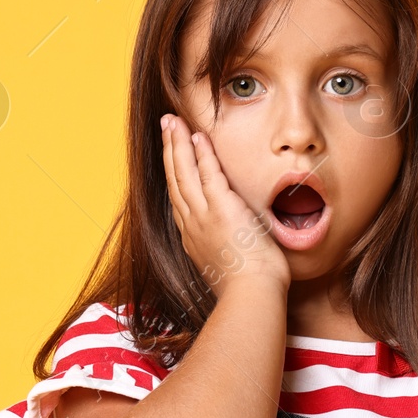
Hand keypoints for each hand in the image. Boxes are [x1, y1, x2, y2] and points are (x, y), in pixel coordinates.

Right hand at [161, 113, 288, 296]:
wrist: (251, 296)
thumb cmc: (248, 289)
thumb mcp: (229, 266)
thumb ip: (227, 250)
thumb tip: (237, 247)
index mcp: (194, 238)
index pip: (180, 199)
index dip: (174, 174)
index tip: (173, 157)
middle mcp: (192, 225)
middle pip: (175, 180)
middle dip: (169, 150)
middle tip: (165, 126)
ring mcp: (203, 216)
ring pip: (184, 172)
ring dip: (178, 143)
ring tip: (172, 121)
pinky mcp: (221, 209)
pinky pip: (208, 173)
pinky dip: (201, 153)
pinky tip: (197, 135)